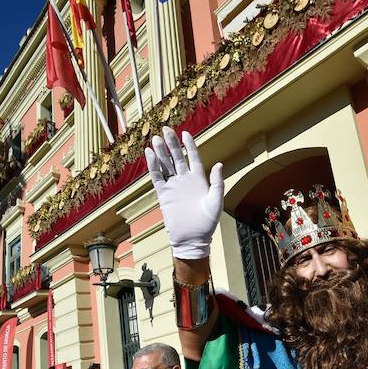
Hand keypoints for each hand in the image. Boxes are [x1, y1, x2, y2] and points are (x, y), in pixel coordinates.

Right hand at [145, 127, 223, 259]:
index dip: (189, 145)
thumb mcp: (216, 201)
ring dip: (161, 152)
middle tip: (166, 129)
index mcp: (199, 180)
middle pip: (177, 157)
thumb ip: (217, 183)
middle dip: (171, 144)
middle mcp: (185, 180)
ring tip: (155, 138)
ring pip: (165, 165)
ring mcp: (173, 186)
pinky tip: (149, 154)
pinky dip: (153, 166)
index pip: (193, 157)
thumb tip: (218, 164)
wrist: (193, 238)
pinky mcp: (164, 195)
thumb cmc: (208, 222)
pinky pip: (157, 177)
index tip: (185, 133)